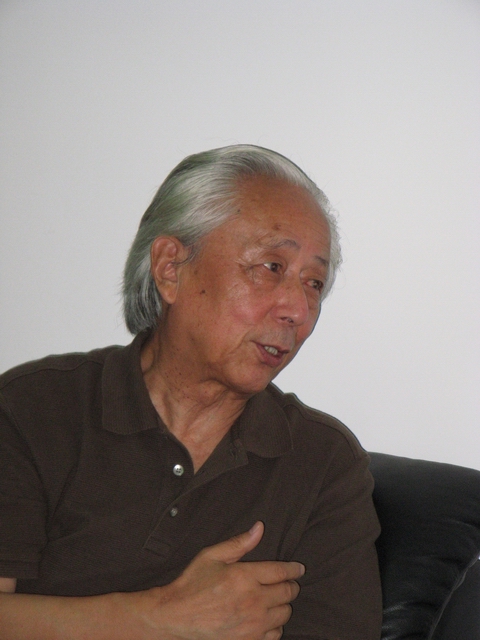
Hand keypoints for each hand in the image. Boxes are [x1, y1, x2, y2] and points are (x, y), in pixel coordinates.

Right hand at [144, 521, 303, 639]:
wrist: (177, 615)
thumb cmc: (193, 582)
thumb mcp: (212, 555)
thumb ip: (239, 543)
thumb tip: (260, 528)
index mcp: (245, 577)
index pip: (281, 572)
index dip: (294, 569)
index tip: (299, 568)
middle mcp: (253, 601)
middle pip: (287, 593)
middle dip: (291, 586)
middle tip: (288, 583)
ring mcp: (252, 624)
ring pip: (284, 614)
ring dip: (283, 605)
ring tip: (275, 600)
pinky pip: (275, 634)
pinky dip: (275, 626)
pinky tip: (267, 618)